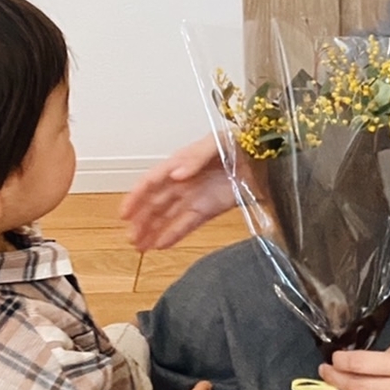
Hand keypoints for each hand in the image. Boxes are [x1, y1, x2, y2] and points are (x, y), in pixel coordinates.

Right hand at [120, 134, 234, 250]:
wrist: (266, 158)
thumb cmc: (241, 142)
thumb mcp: (218, 142)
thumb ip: (196, 157)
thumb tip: (176, 175)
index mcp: (181, 163)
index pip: (152, 181)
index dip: (136, 197)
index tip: (124, 214)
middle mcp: (183, 181)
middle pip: (156, 203)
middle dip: (141, 220)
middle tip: (130, 238)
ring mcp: (195, 197)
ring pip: (168, 217)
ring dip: (152, 231)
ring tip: (139, 247)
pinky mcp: (209, 209)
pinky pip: (187, 224)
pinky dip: (174, 234)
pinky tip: (160, 245)